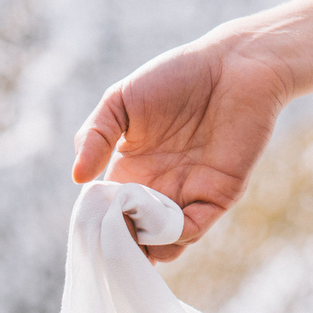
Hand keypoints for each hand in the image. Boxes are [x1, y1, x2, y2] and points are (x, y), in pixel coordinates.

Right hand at [72, 29, 292, 262]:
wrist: (236, 63)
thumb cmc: (178, 74)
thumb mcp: (121, 99)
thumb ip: (95, 135)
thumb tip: (77, 177)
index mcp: (132, 170)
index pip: (107, 214)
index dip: (96, 227)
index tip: (87, 232)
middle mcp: (158, 188)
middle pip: (133, 237)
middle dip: (120, 248)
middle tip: (110, 247)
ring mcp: (188, 195)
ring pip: (162, 244)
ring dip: (147, 247)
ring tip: (137, 235)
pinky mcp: (219, 195)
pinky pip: (193, 230)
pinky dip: (176, 237)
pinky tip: (164, 225)